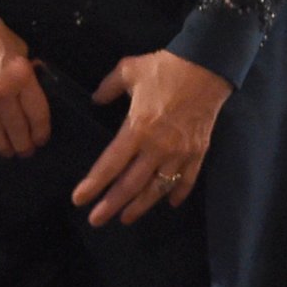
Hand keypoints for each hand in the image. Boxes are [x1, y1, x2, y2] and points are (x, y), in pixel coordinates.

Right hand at [0, 9, 51, 157]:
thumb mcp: (19, 48)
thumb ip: (27, 73)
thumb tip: (32, 93)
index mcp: (21, 76)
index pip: (37, 113)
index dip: (41, 131)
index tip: (41, 139)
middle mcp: (1, 91)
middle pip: (17, 128)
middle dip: (24, 145)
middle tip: (26, 152)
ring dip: (3, 146)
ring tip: (8, 152)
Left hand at [76, 50, 230, 226]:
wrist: (207, 66)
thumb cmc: (166, 68)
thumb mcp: (129, 70)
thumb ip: (108, 87)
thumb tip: (96, 99)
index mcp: (137, 129)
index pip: (110, 164)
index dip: (93, 184)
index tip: (79, 199)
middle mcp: (157, 147)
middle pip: (130, 185)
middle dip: (111, 205)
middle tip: (96, 220)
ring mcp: (180, 153)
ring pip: (157, 189)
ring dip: (140, 206)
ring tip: (126, 218)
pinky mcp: (198, 152)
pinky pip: (187, 180)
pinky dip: (178, 193)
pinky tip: (169, 203)